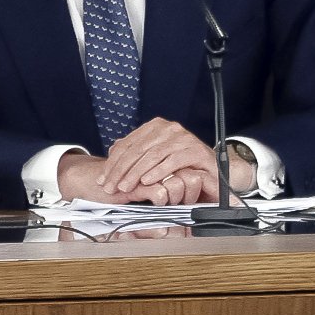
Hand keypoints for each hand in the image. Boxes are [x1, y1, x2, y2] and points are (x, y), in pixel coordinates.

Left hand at [97, 118, 233, 203]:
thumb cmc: (182, 164)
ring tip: (125, 187)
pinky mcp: (195, 150)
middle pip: (137, 150)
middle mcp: (168, 128)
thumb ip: (136, 152)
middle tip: (110, 187)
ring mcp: (183, 138)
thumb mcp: (155, 157)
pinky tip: (147, 182)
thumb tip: (113, 150)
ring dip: (136, 173)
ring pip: (152, 156)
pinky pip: (172, 161)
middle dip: (120, 171)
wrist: (212, 169)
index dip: (113, 163)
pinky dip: (158, 172)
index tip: (102, 179)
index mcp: (155, 127)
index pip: (127, 144)